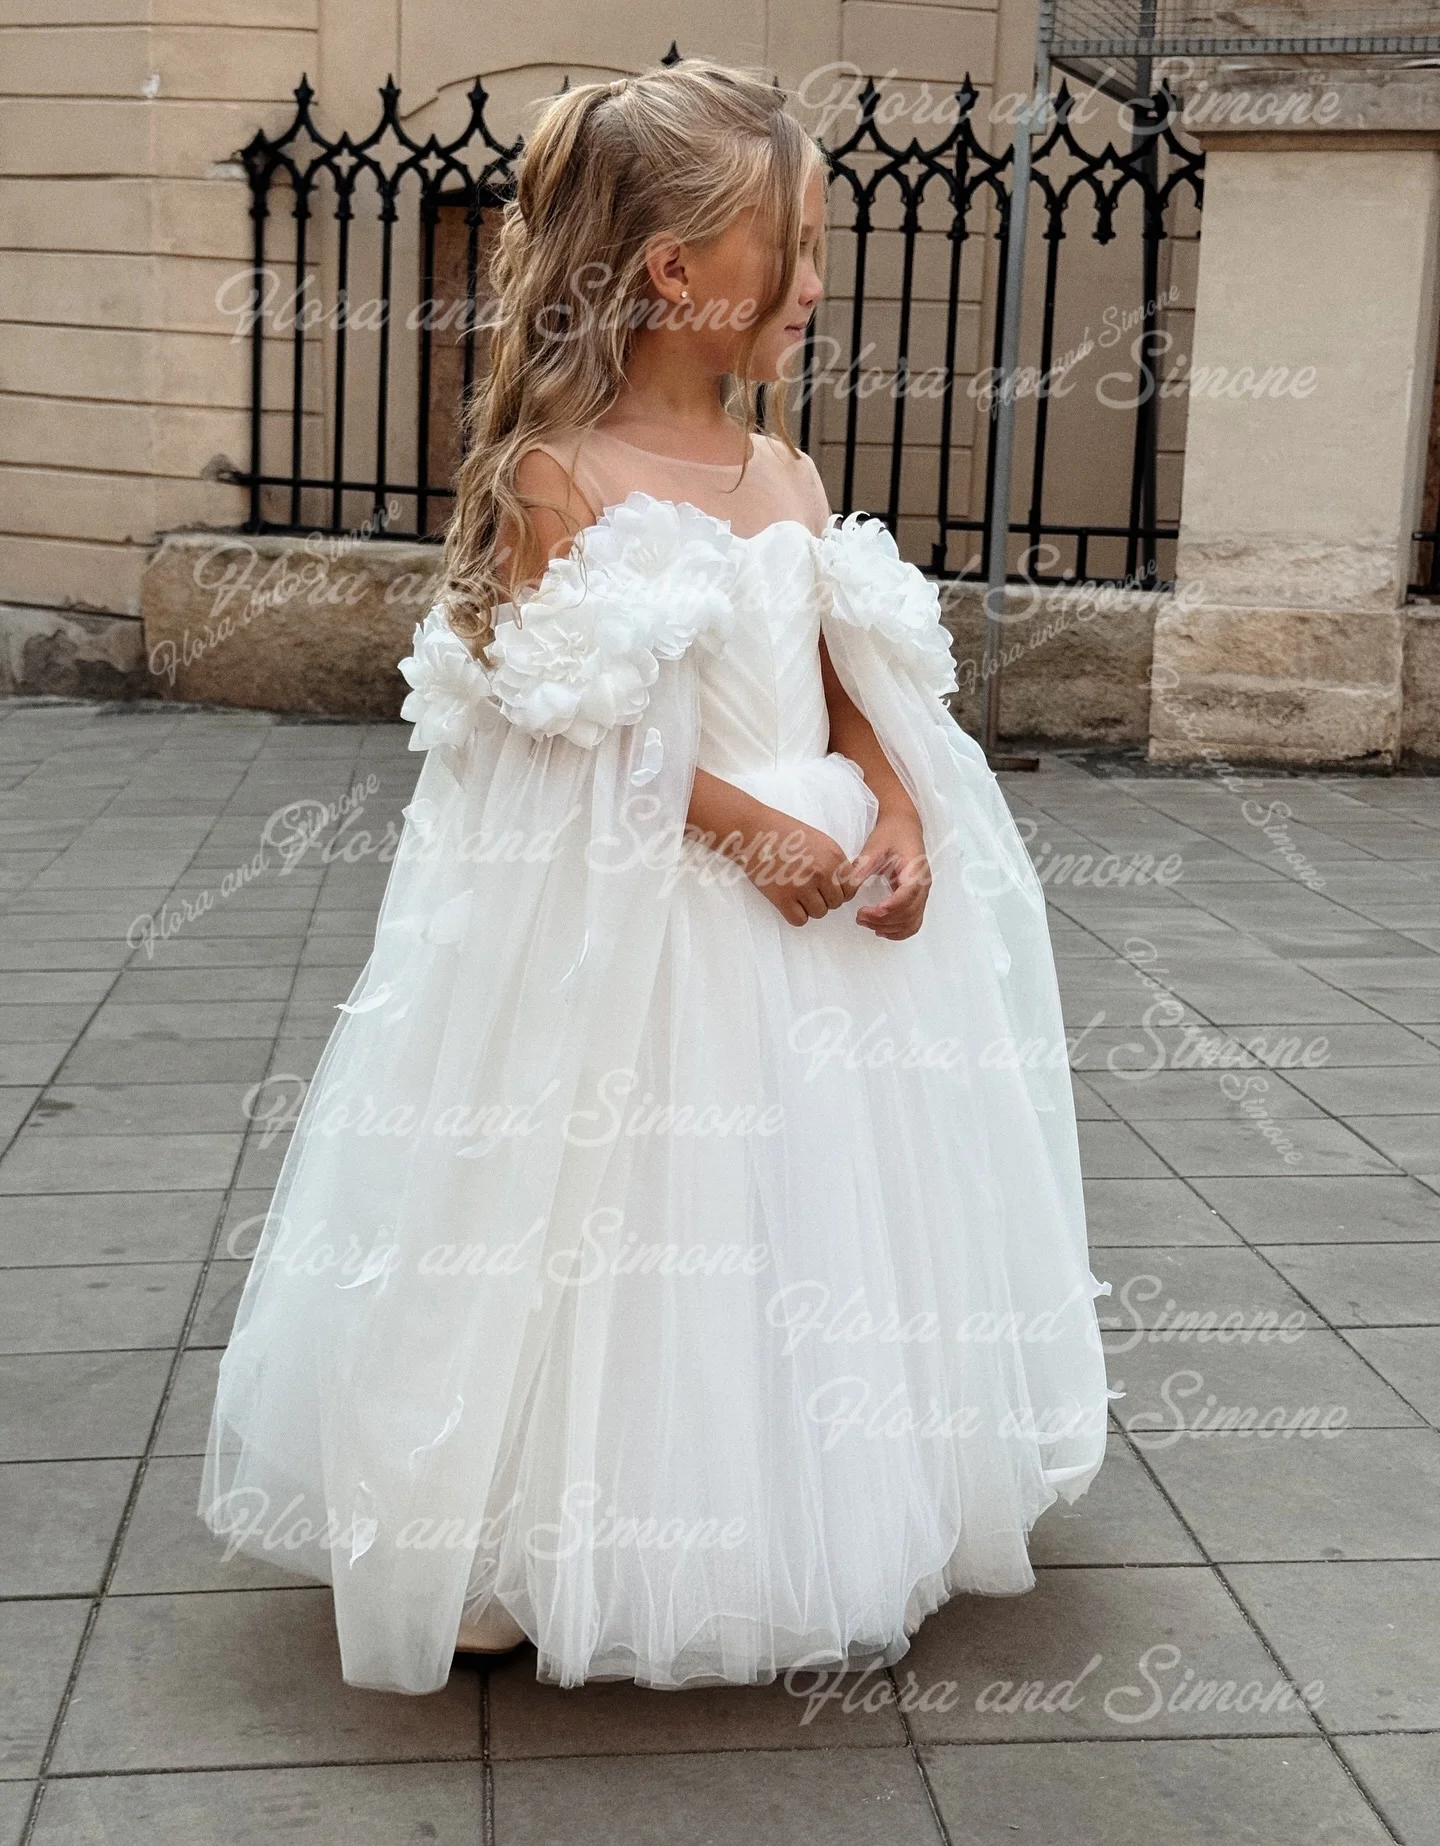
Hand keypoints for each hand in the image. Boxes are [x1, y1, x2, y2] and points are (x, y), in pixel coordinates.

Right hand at [740, 811, 864, 928]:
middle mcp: (822, 872)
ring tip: (796, 893)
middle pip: (836, 903)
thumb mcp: (818, 840)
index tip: (828, 888)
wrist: (752, 830)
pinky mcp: (783, 898)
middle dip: (824, 899)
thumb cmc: (782, 832)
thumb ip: (834, 861)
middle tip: (808, 890)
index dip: (840, 890)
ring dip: (809, 908)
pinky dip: (795, 915)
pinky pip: (800, 920)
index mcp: (833, 855)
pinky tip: (787, 902)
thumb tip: (843, 884)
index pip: (851, 887)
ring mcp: (803, 886)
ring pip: (820, 913)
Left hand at [850, 807, 929, 939]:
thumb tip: (848, 885)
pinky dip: (898, 931)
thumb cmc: (891, 833)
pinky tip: (880, 929)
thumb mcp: (874, 846)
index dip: (889, 908)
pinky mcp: (916, 898)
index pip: (907, 896)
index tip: (868, 911)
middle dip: (883, 920)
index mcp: (915, 871)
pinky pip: (913, 922)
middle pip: (909, 914)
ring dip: (889, 928)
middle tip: (860, 917)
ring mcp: (921, 894)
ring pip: (911, 922)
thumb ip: (863, 866)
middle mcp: (922, 885)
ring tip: (865, 922)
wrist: (903, 826)